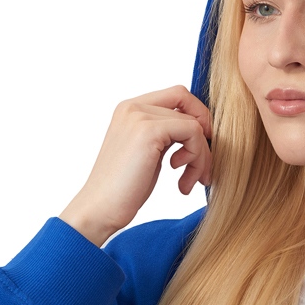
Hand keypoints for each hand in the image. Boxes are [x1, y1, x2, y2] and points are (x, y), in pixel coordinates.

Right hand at [59, 86, 211, 246]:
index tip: (200, 148)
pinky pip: (192, 132)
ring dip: (201, 156)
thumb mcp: (148, 153)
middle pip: (189, 105)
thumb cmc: (124, 189)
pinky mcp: (148, 131)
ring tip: (189, 181)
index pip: (178, 95)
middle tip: (203, 167)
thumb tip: (201, 130)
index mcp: (130, 109)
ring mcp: (139, 116)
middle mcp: (133, 107)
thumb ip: (167, 135)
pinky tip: (181, 181)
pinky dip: (197, 158)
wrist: (100, 209)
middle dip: (204, 136)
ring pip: (194, 123)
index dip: (198, 117)